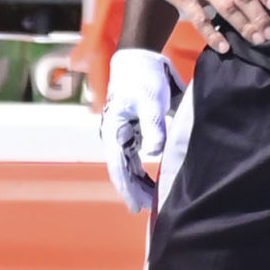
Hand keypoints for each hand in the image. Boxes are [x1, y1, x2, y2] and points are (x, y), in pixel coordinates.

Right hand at [101, 47, 182, 212]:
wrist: (139, 58)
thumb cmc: (143, 78)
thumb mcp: (151, 102)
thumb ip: (153, 127)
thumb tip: (154, 154)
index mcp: (114, 131)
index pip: (119, 168)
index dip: (127, 190)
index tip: (136, 208)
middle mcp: (116, 136)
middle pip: (124, 171)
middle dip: (136, 191)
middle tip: (152, 211)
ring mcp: (124, 135)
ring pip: (131, 166)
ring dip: (141, 183)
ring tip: (154, 201)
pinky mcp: (134, 131)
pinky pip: (137, 158)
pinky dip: (145, 171)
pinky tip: (155, 181)